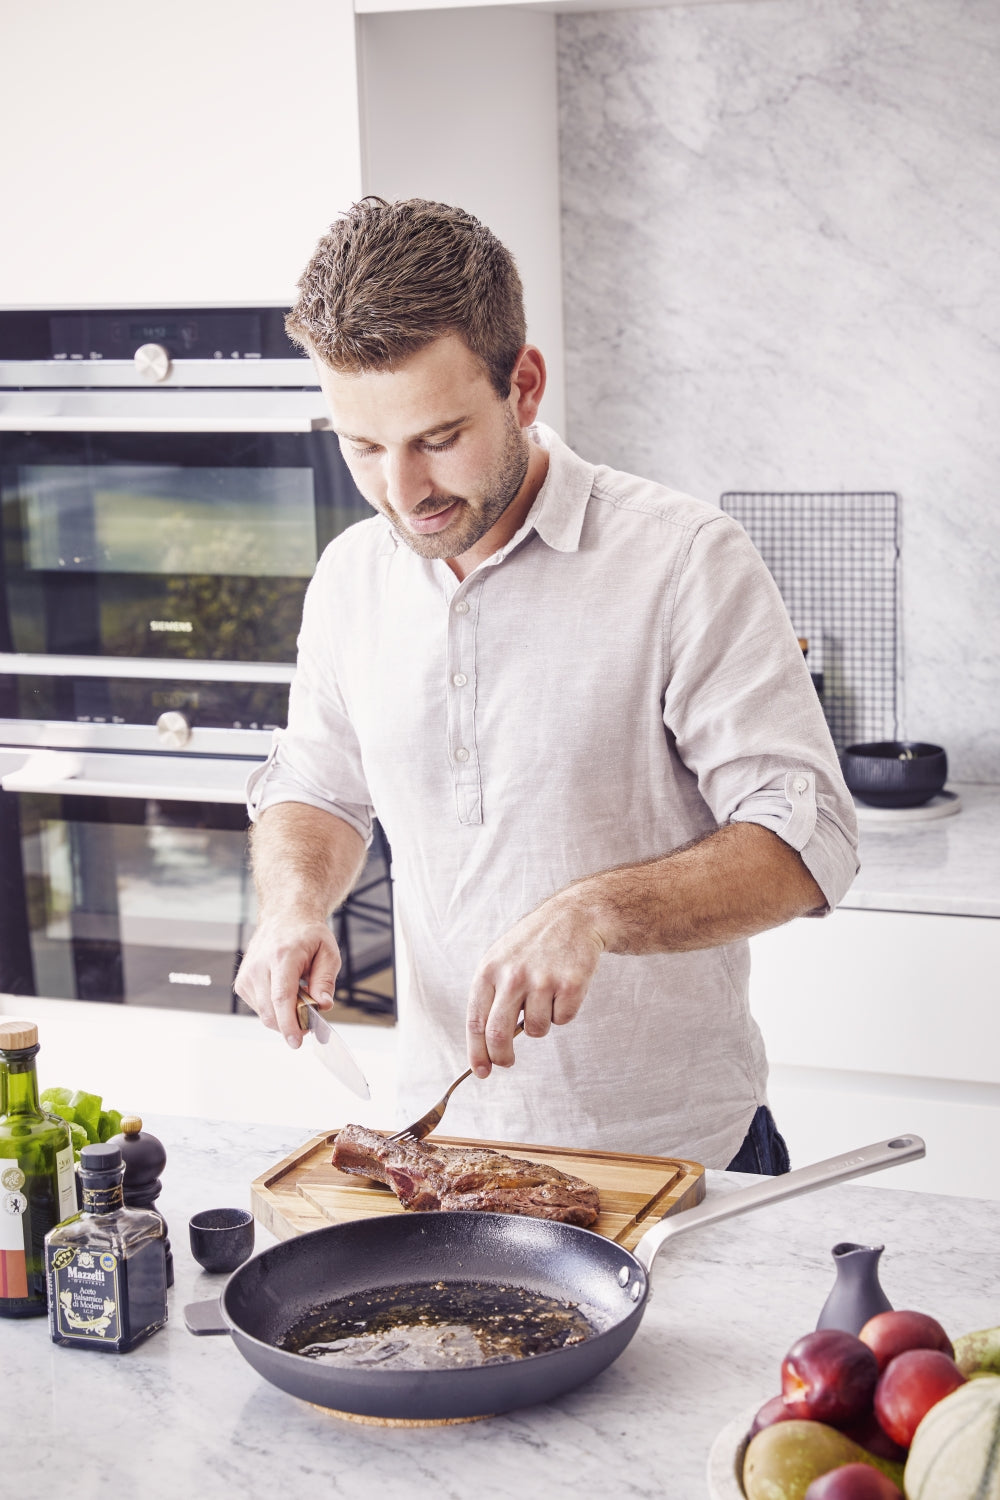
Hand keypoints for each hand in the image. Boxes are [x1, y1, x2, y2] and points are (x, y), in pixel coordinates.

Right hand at [234, 919, 341, 1046]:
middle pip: (270, 1011)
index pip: (281, 997)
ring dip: (284, 1016)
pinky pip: (259, 1009)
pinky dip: (275, 1009)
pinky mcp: (242, 984)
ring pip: (264, 1014)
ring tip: (300, 997)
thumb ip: (325, 980)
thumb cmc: (307, 935)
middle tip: (310, 1022)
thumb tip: (323, 1005)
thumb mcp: (328, 952)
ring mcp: (247, 975)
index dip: (289, 1023)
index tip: (296, 1041)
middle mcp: (259, 966)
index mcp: (282, 956)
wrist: (284, 918)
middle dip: (291, 1025)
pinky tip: (285, 993)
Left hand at [466, 893, 604, 1076]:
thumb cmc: (534, 944)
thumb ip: (492, 996)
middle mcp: (513, 976)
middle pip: (499, 1035)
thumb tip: (486, 1044)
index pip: (476, 1021)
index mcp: (489, 970)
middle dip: (501, 1057)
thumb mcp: (502, 959)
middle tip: (507, 1062)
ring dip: (540, 1023)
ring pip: (536, 1030)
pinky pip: (562, 1020)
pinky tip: (564, 987)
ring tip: (546, 995)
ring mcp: (542, 980)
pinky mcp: (571, 985)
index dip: (476, 1052)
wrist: (575, 916)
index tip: (481, 1071)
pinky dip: (563, 1011)